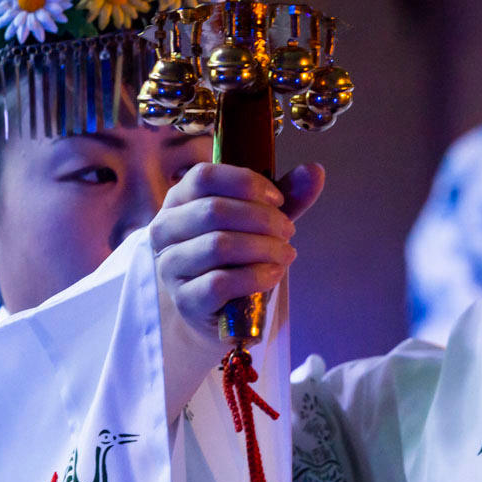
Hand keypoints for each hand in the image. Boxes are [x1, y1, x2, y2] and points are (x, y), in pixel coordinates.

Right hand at [150, 161, 324, 406]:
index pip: (204, 177)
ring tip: (286, 254)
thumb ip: (287, 196)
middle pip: (214, 210)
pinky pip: (221, 283)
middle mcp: (166, 230)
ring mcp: (171, 266)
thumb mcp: (262, 221)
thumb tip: (316, 171)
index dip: (247, 183)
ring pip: (219, 246)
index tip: (277, 200)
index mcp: (179, 200)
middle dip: (263, 220)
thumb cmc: (239, 257)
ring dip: (264, 248)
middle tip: (288, 231)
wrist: (223, 310)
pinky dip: (256, 276)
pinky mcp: (185, 300)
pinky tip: (273, 274)